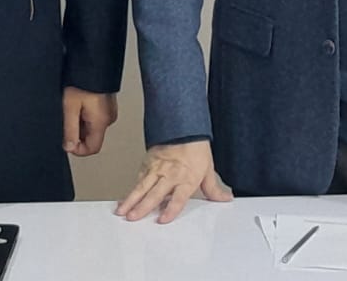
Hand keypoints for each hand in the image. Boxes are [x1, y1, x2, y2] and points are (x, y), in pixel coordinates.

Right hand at [113, 141, 231, 223]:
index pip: (177, 198)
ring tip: (122, 211)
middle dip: (143, 207)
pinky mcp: (148, 162)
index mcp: (186, 179)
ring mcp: (157, 168)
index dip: (170, 209)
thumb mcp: (208, 169)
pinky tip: (125, 198)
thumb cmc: (196, 148)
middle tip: (132, 217)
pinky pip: (139, 177)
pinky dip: (132, 188)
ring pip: (142, 186)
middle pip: (155, 193)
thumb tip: (225, 199)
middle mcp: (170, 175)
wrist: (184, 126)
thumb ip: (213, 189)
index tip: (162, 220)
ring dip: (131, 199)